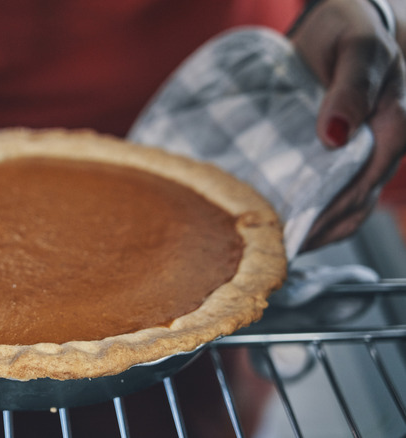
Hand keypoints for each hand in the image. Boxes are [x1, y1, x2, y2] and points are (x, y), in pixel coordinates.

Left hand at [291, 0, 405, 250]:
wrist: (333, 25)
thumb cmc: (351, 32)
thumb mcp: (356, 52)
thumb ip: (350, 89)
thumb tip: (335, 134)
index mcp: (391, 129)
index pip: (364, 186)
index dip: (331, 214)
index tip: (297, 232)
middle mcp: (373, 149)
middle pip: (351, 206)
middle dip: (317, 231)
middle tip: (276, 248)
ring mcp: (350, 155)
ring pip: (336, 205)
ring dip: (308, 226)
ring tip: (270, 243)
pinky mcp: (327, 155)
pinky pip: (318, 188)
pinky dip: (298, 206)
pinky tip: (270, 215)